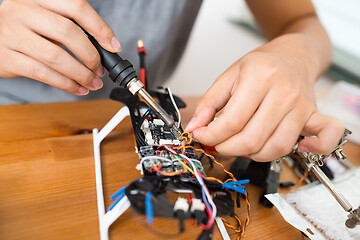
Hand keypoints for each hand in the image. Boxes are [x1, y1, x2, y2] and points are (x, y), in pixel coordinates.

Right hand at [0, 0, 120, 94]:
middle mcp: (23, 12)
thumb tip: (103, 48)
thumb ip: (69, 27)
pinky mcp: (8, 58)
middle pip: (68, 32)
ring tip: (93, 82)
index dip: (99, 27)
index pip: (76, 7)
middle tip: (100, 68)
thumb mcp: (44, 18)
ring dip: (81, 74)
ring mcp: (13, 34)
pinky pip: (44, 74)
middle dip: (91, 55)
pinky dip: (66, 84)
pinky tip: (78, 88)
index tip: (113, 46)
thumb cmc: (24, 28)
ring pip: (56, 57)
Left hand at [185, 35, 343, 161]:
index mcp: (258, 78)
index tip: (201, 137)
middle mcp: (283, 92)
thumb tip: (194, 128)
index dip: (210, 136)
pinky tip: (297, 148)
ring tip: (241, 144)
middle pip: (251, 139)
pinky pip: (323, 139)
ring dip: (252, 154)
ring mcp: (301, 106)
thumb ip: (208, 103)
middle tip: (218, 143)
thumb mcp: (228, 76)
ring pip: (275, 147)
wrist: (293, 55)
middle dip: (226, 148)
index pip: (231, 121)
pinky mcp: (313, 115)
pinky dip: (311, 150)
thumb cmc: (260, 66)